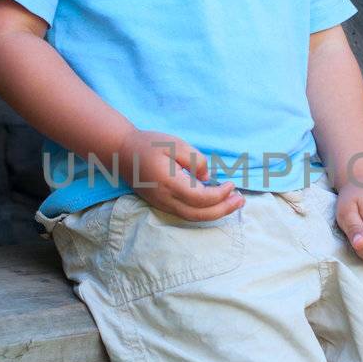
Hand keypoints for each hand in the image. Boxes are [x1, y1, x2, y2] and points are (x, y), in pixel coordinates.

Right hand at [118, 127, 244, 219]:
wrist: (121, 153)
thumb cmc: (149, 144)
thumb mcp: (174, 143)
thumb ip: (194, 160)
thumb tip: (207, 178)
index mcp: (169, 183)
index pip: (201, 198)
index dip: (220, 195)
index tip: (231, 184)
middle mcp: (165, 199)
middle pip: (199, 214)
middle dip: (223, 210)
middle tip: (241, 201)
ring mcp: (162, 204)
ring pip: (193, 217)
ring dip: (215, 213)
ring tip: (233, 204)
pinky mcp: (162, 204)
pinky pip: (186, 214)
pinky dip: (203, 211)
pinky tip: (215, 203)